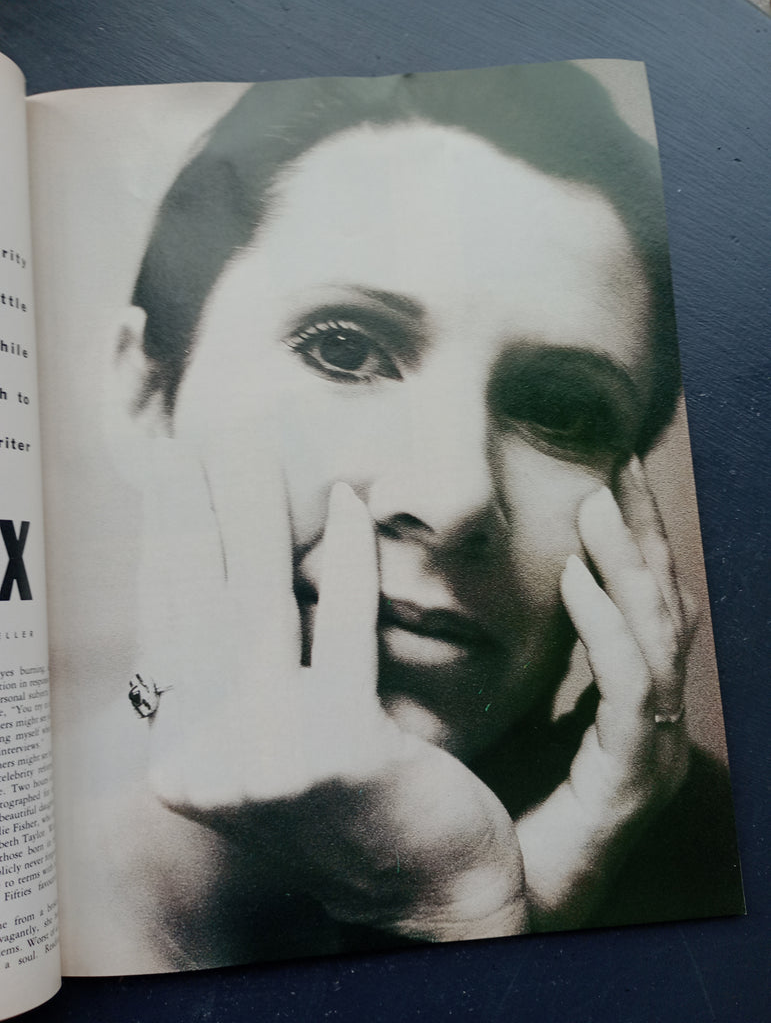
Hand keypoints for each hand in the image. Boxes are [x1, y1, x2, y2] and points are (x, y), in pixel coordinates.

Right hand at [134, 432, 527, 945]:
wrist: (426, 889)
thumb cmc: (352, 803)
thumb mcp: (273, 740)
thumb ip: (241, 673)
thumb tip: (230, 557)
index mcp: (183, 754)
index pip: (169, 625)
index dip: (168, 546)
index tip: (172, 480)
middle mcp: (206, 761)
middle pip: (202, 606)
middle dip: (199, 512)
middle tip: (206, 441)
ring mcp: (267, 759)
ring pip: (257, 606)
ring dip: (256, 513)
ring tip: (253, 449)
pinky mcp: (338, 748)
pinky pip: (343, 627)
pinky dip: (348, 557)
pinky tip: (349, 503)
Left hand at [516, 456, 695, 928]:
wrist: (493, 906)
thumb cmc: (495, 804)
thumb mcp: (504, 710)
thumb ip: (513, 654)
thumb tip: (468, 584)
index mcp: (627, 700)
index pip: (642, 601)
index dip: (633, 536)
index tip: (610, 470)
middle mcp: (654, 717)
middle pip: (664, 603)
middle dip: (645, 529)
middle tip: (619, 461)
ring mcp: (653, 748)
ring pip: (658, 636)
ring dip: (628, 564)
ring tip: (596, 504)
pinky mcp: (634, 779)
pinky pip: (631, 689)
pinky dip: (608, 628)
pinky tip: (577, 581)